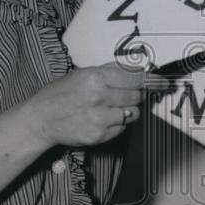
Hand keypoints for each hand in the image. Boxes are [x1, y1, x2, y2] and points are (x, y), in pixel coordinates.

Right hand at [30, 63, 171, 147]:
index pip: (134, 78)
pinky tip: (102, 119)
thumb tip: (137, 70)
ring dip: (128, 110)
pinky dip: (118, 124)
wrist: (41, 119)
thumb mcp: (82, 74)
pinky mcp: (100, 135)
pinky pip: (122, 128)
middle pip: (137, 96)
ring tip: (110, 107)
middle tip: (127, 95)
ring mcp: (100, 118)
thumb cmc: (60, 94)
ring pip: (133, 113)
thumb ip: (110, 72)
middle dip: (137, 95)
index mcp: (96, 78)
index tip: (163, 82)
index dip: (151, 80)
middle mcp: (100, 97)